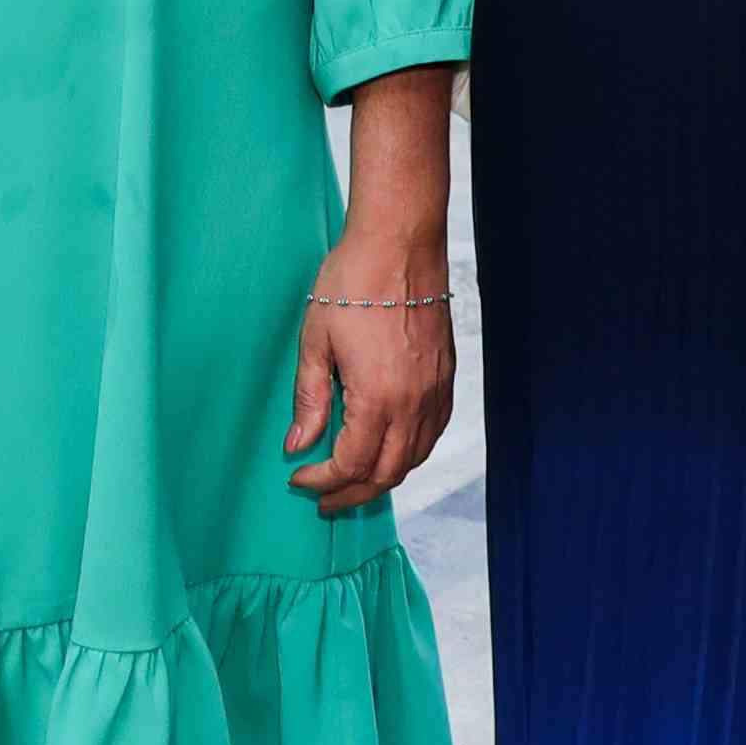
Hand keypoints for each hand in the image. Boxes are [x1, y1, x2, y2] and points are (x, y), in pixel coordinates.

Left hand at [287, 229, 454, 513]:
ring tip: (352, 483)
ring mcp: (435, 392)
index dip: (323, 480)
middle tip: (324, 500)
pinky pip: (432, 434)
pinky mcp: (446, 379)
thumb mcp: (316, 341)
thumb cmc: (352, 283)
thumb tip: (298, 445)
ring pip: (414, 459)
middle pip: (386, 473)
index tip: (298, 478)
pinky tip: (388, 451)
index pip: (352, 464)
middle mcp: (414, 404)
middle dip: (352, 493)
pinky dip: (409, 454)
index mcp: (378, 398)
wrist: (399, 244)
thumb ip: (309, 400)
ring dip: (382, 478)